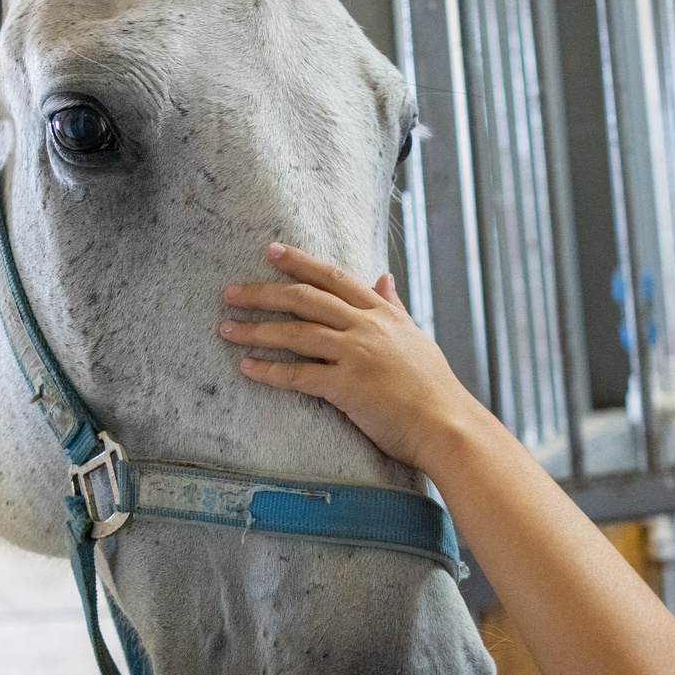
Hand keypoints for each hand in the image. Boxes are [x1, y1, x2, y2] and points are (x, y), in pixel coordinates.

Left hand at [222, 243, 490, 475]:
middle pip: (305, 299)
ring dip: (256, 329)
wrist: (448, 425)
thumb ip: (395, 306)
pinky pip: (299, 374)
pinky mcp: (347, 386)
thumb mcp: (416, 337)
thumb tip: (384, 276)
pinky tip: (246, 368)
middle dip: (264, 292)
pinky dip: (269, 371)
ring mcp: (356, 354)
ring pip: (296, 333)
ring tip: (226, 327)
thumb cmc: (433, 388)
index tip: (272, 250)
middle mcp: (366, 327)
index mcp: (382, 313)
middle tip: (230, 290)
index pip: (334, 277)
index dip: (301, 262)